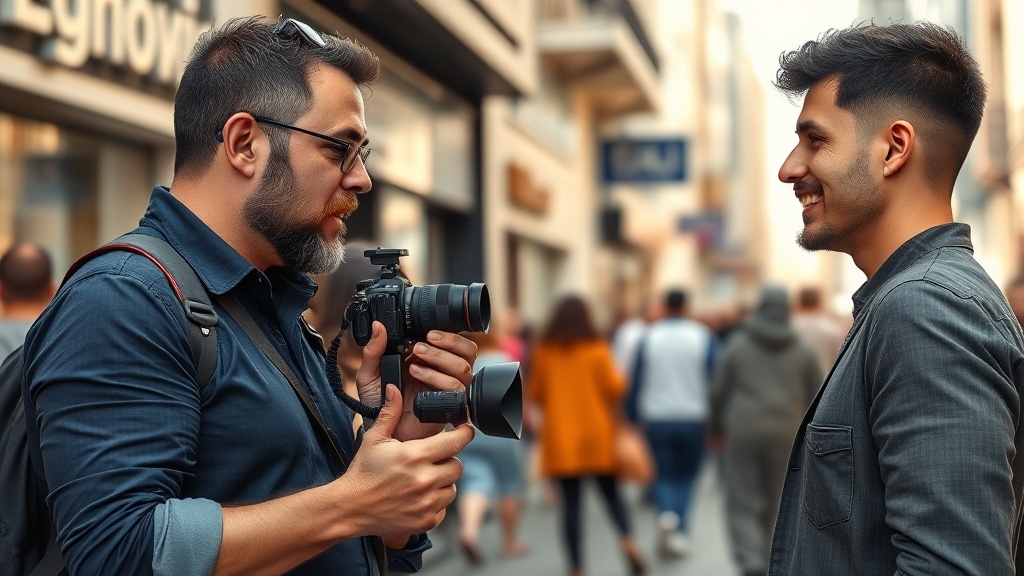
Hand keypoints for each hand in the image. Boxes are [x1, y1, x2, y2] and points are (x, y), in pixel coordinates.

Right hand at [341, 384, 473, 540]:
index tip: (464, 430)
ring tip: (421, 479)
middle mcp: (425, 479)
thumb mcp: (374, 438)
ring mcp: (427, 502)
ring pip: (452, 487)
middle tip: (430, 460)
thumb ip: (390, 413)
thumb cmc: (363, 472)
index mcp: (415, 455)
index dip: (464, 433)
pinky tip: (417, 497)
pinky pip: (444, 507)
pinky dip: (435, 502)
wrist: (349, 508)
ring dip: (442, 482)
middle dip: (447, 460)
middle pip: (458, 465)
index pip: (457, 441)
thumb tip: (394, 388)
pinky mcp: (426, 520)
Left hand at [355, 322, 476, 440]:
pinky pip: (457, 392)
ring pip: (463, 370)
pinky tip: (420, 381)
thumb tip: (378, 326)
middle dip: (448, 345)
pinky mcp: (448, 407)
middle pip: (466, 352)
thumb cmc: (377, 404)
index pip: (454, 341)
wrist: (379, 431)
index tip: (429, 334)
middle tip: (421, 347)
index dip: (448, 335)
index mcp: (430, 359)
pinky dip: (440, 382)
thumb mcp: (370, 373)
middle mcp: (443, 372)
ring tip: (414, 366)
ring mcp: (447, 390)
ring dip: (440, 362)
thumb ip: (373, 350)